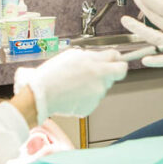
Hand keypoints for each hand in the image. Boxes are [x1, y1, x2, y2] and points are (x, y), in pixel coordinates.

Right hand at [13, 48, 127, 120]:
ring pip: (102, 87)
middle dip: (108, 72)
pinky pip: (93, 99)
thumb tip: (105, 57)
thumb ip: (93, 56)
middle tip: (94, 71)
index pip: (120, 64)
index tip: (116, 61)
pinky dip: (86, 96)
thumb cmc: (54, 73)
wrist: (42, 94)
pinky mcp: (90, 107)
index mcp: (97, 66)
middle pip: (115, 75)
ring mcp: (96, 96)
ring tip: (75, 83)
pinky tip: (73, 93)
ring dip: (94, 84)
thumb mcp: (74, 56)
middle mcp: (100, 82)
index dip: (118, 61)